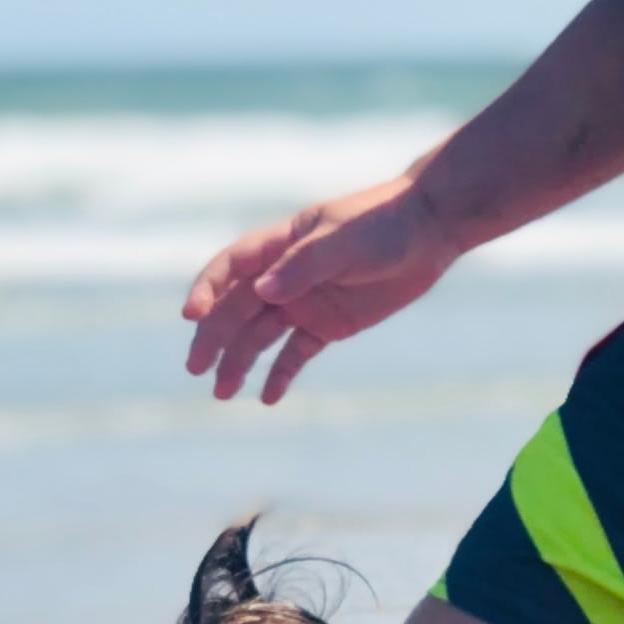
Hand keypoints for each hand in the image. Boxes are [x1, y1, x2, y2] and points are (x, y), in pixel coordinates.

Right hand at [181, 172, 456, 403]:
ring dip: (239, 362)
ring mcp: (305, 302)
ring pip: (260, 336)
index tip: (194, 316)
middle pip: (237, 309)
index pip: (230, 269)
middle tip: (195, 368)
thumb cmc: (383, 225)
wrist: (429, 232)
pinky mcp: (329, 325)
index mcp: (280, 246)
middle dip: (213, 338)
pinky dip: (281, 374)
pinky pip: (296, 353)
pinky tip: (267, 398)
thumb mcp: (343, 242)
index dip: (207, 290)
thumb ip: (304, 267)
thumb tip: (264, 291)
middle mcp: (284, 276)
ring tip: (222, 394)